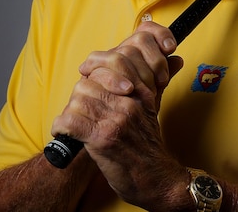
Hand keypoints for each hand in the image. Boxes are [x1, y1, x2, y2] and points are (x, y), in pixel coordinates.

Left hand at [50, 21, 186, 209]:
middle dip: (80, 94)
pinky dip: (61, 127)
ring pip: (78, 99)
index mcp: (143, 92)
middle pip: (90, 81)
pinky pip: (70, 121)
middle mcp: (130, 102)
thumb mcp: (155, 108)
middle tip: (81, 107)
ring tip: (75, 122)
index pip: (115, 61)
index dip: (96, 66)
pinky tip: (65, 133)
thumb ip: (155, 83)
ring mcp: (117, 120)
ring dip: (71, 112)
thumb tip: (175, 59)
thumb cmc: (150, 145)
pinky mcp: (103, 139)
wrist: (156, 179)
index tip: (88, 73)